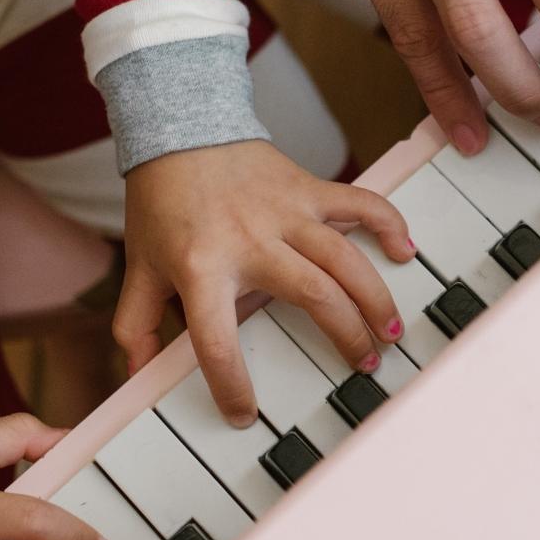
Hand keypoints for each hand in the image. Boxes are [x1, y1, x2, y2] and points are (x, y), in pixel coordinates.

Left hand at [115, 139, 415, 423]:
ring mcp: (284, 212)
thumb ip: (136, 324)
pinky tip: (404, 250)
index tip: (244, 413)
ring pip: (344, 258)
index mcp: (202, 268)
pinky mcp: (306, 188)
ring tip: (390, 330)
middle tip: (363, 365)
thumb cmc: (161, 200)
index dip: (231, 385)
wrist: (179, 126)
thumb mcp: (140, 265)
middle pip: (313, 295)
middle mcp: (250, 241)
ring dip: (374, 296)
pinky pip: (357, 203)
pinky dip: (386, 224)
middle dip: (345, 335)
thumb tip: (135, 376)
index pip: (216, 340)